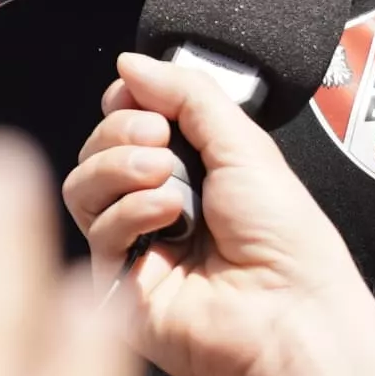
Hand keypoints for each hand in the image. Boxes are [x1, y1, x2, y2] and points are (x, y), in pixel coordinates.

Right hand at [68, 52, 373, 375]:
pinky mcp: (117, 284)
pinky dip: (130, 213)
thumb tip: (129, 63)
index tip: (149, 103)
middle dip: (124, 131)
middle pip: (98, 146)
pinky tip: (167, 219)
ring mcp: (135, 244)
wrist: (290, 312)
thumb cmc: (286, 239)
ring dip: (121, 168)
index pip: (129, 119)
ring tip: (167, 181)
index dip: (130, 104)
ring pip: (84, 184)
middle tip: (161, 143)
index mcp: (193, 167)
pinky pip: (96, 229)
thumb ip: (186, 94)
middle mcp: (159, 203)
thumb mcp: (243, 143)